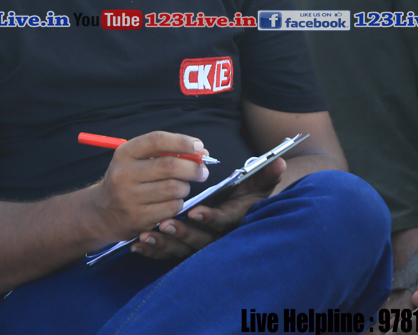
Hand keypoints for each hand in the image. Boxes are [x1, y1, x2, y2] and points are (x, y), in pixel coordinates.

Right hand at [88, 132, 209, 243]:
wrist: (103, 212)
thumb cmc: (129, 180)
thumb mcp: (136, 161)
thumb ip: (164, 153)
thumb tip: (200, 151)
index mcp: (124, 153)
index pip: (157, 140)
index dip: (182, 142)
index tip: (199, 146)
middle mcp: (123, 174)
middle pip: (169, 166)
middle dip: (193, 167)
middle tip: (203, 170)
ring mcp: (129, 198)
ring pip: (174, 188)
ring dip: (185, 187)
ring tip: (181, 187)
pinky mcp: (137, 218)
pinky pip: (172, 208)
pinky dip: (178, 203)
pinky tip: (171, 202)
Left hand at [131, 157, 285, 260]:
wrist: (237, 216)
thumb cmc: (244, 198)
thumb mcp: (256, 187)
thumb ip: (265, 176)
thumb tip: (280, 161)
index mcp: (233, 221)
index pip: (223, 222)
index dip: (210, 218)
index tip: (195, 211)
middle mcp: (217, 238)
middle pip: (200, 241)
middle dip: (182, 233)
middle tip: (164, 223)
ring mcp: (200, 247)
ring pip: (182, 251)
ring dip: (164, 244)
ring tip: (146, 234)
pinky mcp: (184, 252)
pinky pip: (168, 256)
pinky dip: (153, 252)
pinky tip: (137, 245)